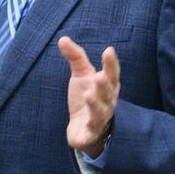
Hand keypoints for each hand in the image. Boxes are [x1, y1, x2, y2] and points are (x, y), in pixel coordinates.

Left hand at [58, 37, 118, 156]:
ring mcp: (99, 118)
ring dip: (95, 105)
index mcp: (107, 86)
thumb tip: (62, 38)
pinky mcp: (90, 133)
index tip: (108, 51)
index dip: (111, 63)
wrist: (83, 126)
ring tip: (88, 95)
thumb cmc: (87, 97)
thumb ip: (76, 57)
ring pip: (100, 112)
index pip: (111, 73)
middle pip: (107, 93)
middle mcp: (107, 102)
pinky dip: (87, 134)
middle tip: (99, 76)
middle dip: (104, 86)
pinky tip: (82, 134)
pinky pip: (90, 134)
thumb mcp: (82, 75)